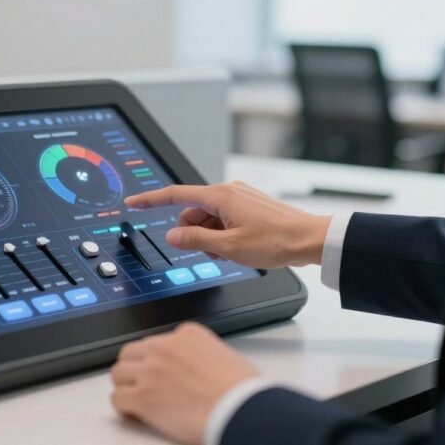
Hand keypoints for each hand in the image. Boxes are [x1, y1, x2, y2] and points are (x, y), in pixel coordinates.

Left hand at [110, 322, 257, 444]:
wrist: (241, 410)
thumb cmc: (242, 390)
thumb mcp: (224, 354)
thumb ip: (201, 353)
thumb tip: (193, 368)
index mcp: (186, 334)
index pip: (156, 341)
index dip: (155, 359)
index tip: (159, 371)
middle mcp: (165, 348)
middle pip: (131, 352)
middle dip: (134, 368)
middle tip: (141, 383)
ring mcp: (151, 371)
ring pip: (119, 373)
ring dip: (125, 385)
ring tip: (136, 398)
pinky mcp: (144, 397)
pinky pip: (117, 398)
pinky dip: (123, 407)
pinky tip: (133, 413)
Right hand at [124, 181, 330, 269]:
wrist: (311, 239)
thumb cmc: (276, 241)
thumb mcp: (229, 247)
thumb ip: (196, 240)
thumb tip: (172, 235)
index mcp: (220, 196)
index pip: (176, 195)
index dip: (151, 200)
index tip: (134, 202)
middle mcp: (228, 192)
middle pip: (193, 212)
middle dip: (194, 233)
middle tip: (213, 252)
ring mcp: (240, 199)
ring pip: (209, 219)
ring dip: (211, 238)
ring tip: (232, 253)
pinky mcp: (249, 207)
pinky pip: (224, 220)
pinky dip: (223, 235)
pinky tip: (239, 248)